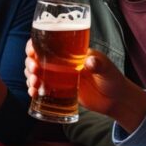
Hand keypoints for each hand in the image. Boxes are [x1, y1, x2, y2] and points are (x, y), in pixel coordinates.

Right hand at [25, 40, 145, 131]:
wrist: (116, 101)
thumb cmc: (114, 80)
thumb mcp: (108, 70)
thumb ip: (99, 65)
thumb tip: (89, 61)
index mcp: (72, 52)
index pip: (49, 44)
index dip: (35, 45)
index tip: (31, 52)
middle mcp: (63, 63)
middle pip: (38, 58)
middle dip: (30, 63)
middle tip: (34, 71)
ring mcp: (60, 77)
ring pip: (37, 73)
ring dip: (30, 76)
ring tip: (33, 84)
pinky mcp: (60, 90)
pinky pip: (42, 88)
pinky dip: (34, 89)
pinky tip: (33, 93)